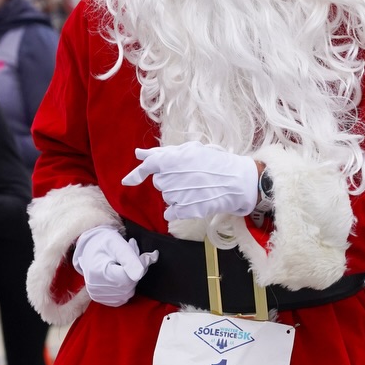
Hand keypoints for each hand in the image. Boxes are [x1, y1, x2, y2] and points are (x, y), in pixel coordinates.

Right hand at [71, 225, 158, 306]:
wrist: (89, 249)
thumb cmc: (102, 244)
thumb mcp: (116, 243)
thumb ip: (130, 258)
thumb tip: (140, 273)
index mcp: (97, 272)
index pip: (128, 278)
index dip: (139, 267)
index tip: (142, 256)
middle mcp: (96, 287)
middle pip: (129, 285)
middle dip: (135, 271)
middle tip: (131, 257)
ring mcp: (98, 295)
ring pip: (128, 292)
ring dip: (131, 279)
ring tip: (124, 266)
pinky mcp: (101, 299)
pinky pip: (123, 297)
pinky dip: (126, 287)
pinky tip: (119, 276)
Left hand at [121, 142, 258, 220]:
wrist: (237, 181)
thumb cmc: (215, 163)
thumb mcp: (191, 150)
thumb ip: (162, 153)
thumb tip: (139, 154)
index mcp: (175, 159)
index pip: (149, 165)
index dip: (137, 173)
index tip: (127, 181)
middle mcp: (174, 176)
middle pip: (159, 183)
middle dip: (169, 180)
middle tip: (187, 177)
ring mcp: (180, 195)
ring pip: (166, 198)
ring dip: (176, 194)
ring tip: (194, 188)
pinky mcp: (187, 210)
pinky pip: (170, 213)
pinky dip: (176, 210)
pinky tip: (190, 202)